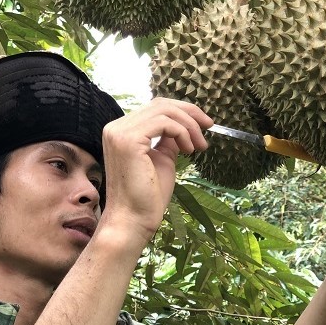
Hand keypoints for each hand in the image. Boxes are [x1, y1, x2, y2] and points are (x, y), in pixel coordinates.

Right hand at [100, 97, 212, 242]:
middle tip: (208, 127)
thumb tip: (182, 127)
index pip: (155, 109)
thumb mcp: (163, 159)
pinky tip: (189, 150)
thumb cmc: (147, 197)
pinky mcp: (128, 140)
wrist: (134, 220)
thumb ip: (168, 140)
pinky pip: (164, 123)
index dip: (182, 112)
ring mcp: (120, 132)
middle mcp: (116, 128)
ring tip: (199, 146)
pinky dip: (182, 132)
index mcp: (121, 131)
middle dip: (189, 113)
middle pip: (160, 104)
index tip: (203, 125)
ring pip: (164, 111)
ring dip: (189, 125)